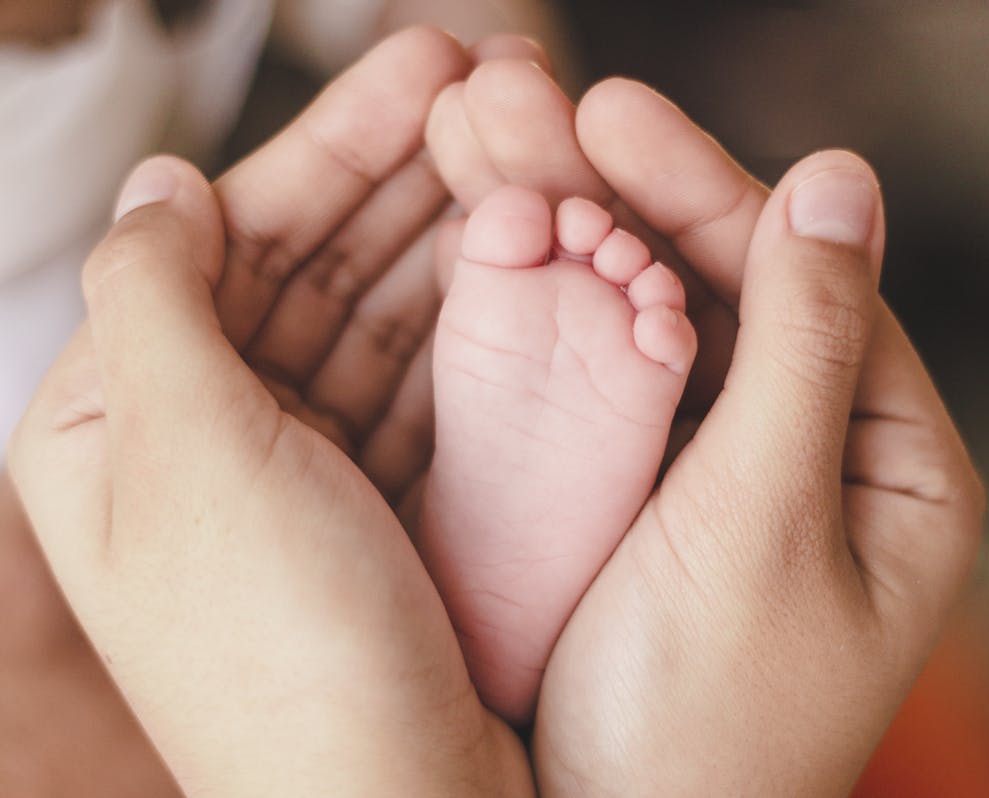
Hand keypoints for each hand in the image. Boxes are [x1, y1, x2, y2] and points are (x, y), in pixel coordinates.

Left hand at [8, 29, 533, 796]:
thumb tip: (161, 179)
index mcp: (115, 417)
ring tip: (533, 158)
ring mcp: (303, 469)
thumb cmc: (278, 655)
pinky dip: (476, 319)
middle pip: (316, 263)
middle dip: (409, 169)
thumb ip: (155, 297)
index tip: (424, 64)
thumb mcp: (184, 455)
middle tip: (503, 83)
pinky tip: (528, 260)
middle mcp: (206, 437)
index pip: (228, 233)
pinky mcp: (381, 502)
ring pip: (381, 314)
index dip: (330, 141)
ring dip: (455, 233)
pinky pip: (427, 380)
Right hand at [428, 63, 983, 794]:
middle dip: (613, 191)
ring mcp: (718, 473)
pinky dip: (548, 314)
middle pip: (715, 286)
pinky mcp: (642, 499)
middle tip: (518, 101)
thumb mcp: (763, 527)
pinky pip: (605, 383)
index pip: (798, 280)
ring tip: (485, 147)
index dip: (699, 187)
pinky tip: (492, 251)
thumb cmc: (701, 727)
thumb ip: (804, 352)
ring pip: (649, 321)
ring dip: (570, 232)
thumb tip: (843, 179)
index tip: (607, 110)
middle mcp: (811, 453)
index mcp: (887, 462)